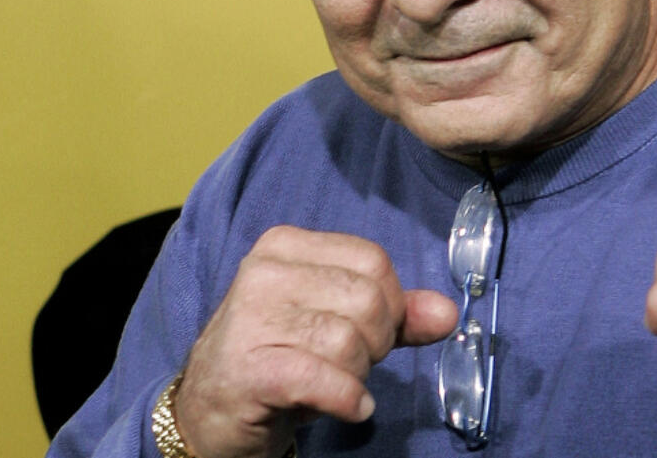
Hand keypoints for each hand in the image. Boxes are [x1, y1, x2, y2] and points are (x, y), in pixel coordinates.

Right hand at [174, 226, 457, 457]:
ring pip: (347, 341)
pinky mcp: (248, 368)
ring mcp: (250, 318)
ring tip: (331, 383)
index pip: (373, 260)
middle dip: (375, 343)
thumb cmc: (278, 357)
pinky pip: (324, 378)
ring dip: (355, 375)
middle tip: (348, 363)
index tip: (371, 332)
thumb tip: (446, 313)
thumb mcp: (337, 323)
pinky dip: (348, 399)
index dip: (390, 304)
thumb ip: (394, 313)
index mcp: (285, 246)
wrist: (210, 410)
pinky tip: (348, 406)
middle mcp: (263, 271)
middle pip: (366, 299)